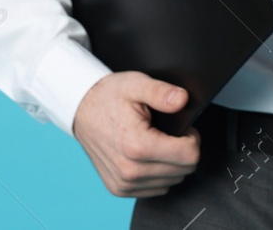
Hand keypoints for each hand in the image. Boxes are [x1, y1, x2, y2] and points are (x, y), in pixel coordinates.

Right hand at [71, 72, 200, 197]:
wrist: (81, 110)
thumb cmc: (109, 96)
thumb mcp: (136, 84)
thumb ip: (161, 92)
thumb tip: (183, 100)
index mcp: (137, 146)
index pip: (190, 156)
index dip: (192, 138)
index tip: (183, 128)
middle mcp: (130, 170)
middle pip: (184, 170)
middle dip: (183, 151)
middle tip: (168, 133)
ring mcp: (124, 183)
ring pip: (172, 182)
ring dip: (171, 163)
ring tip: (156, 142)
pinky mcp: (119, 189)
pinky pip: (156, 189)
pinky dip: (158, 174)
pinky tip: (147, 155)